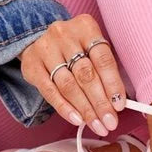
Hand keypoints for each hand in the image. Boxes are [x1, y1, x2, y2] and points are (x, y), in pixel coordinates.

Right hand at [19, 14, 125, 135]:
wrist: (40, 39)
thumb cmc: (74, 47)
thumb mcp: (91, 48)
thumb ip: (104, 70)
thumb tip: (118, 102)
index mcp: (85, 27)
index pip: (103, 59)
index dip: (113, 84)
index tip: (120, 106)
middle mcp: (64, 34)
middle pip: (86, 74)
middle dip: (100, 102)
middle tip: (109, 122)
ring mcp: (45, 49)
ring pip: (68, 85)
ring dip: (84, 109)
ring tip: (96, 124)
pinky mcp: (32, 65)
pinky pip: (50, 91)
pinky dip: (65, 108)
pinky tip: (76, 119)